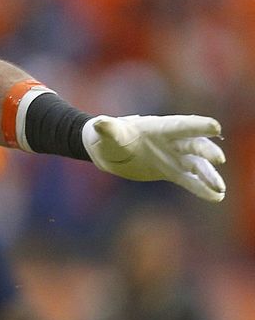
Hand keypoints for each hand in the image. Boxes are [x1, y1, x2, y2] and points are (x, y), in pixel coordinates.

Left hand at [82, 115, 224, 201]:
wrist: (106, 150)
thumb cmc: (106, 136)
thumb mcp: (106, 133)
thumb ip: (108, 129)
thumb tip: (100, 123)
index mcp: (158, 127)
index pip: (180, 125)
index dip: (197, 126)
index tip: (215, 127)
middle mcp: (170, 141)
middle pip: (194, 144)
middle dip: (206, 151)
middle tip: (218, 159)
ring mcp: (173, 156)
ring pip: (196, 164)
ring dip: (208, 175)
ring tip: (220, 188)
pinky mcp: (170, 171)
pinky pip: (189, 180)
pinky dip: (201, 188)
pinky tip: (216, 196)